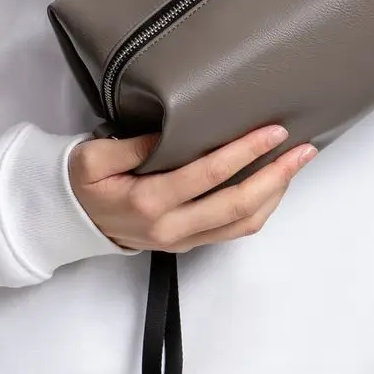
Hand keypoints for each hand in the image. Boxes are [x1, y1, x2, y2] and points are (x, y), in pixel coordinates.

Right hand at [69, 125, 316, 252]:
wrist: (69, 221)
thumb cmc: (82, 182)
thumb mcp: (93, 157)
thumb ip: (131, 144)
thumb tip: (169, 129)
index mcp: (148, 201)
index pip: (209, 175)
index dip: (245, 152)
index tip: (273, 131)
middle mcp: (171, 227)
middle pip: (237, 205)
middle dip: (276, 175)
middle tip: (304, 149)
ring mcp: (182, 240)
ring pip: (242, 224)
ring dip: (276, 193)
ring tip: (297, 164)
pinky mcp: (188, 243)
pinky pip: (234, 231)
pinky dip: (262, 209)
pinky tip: (275, 185)